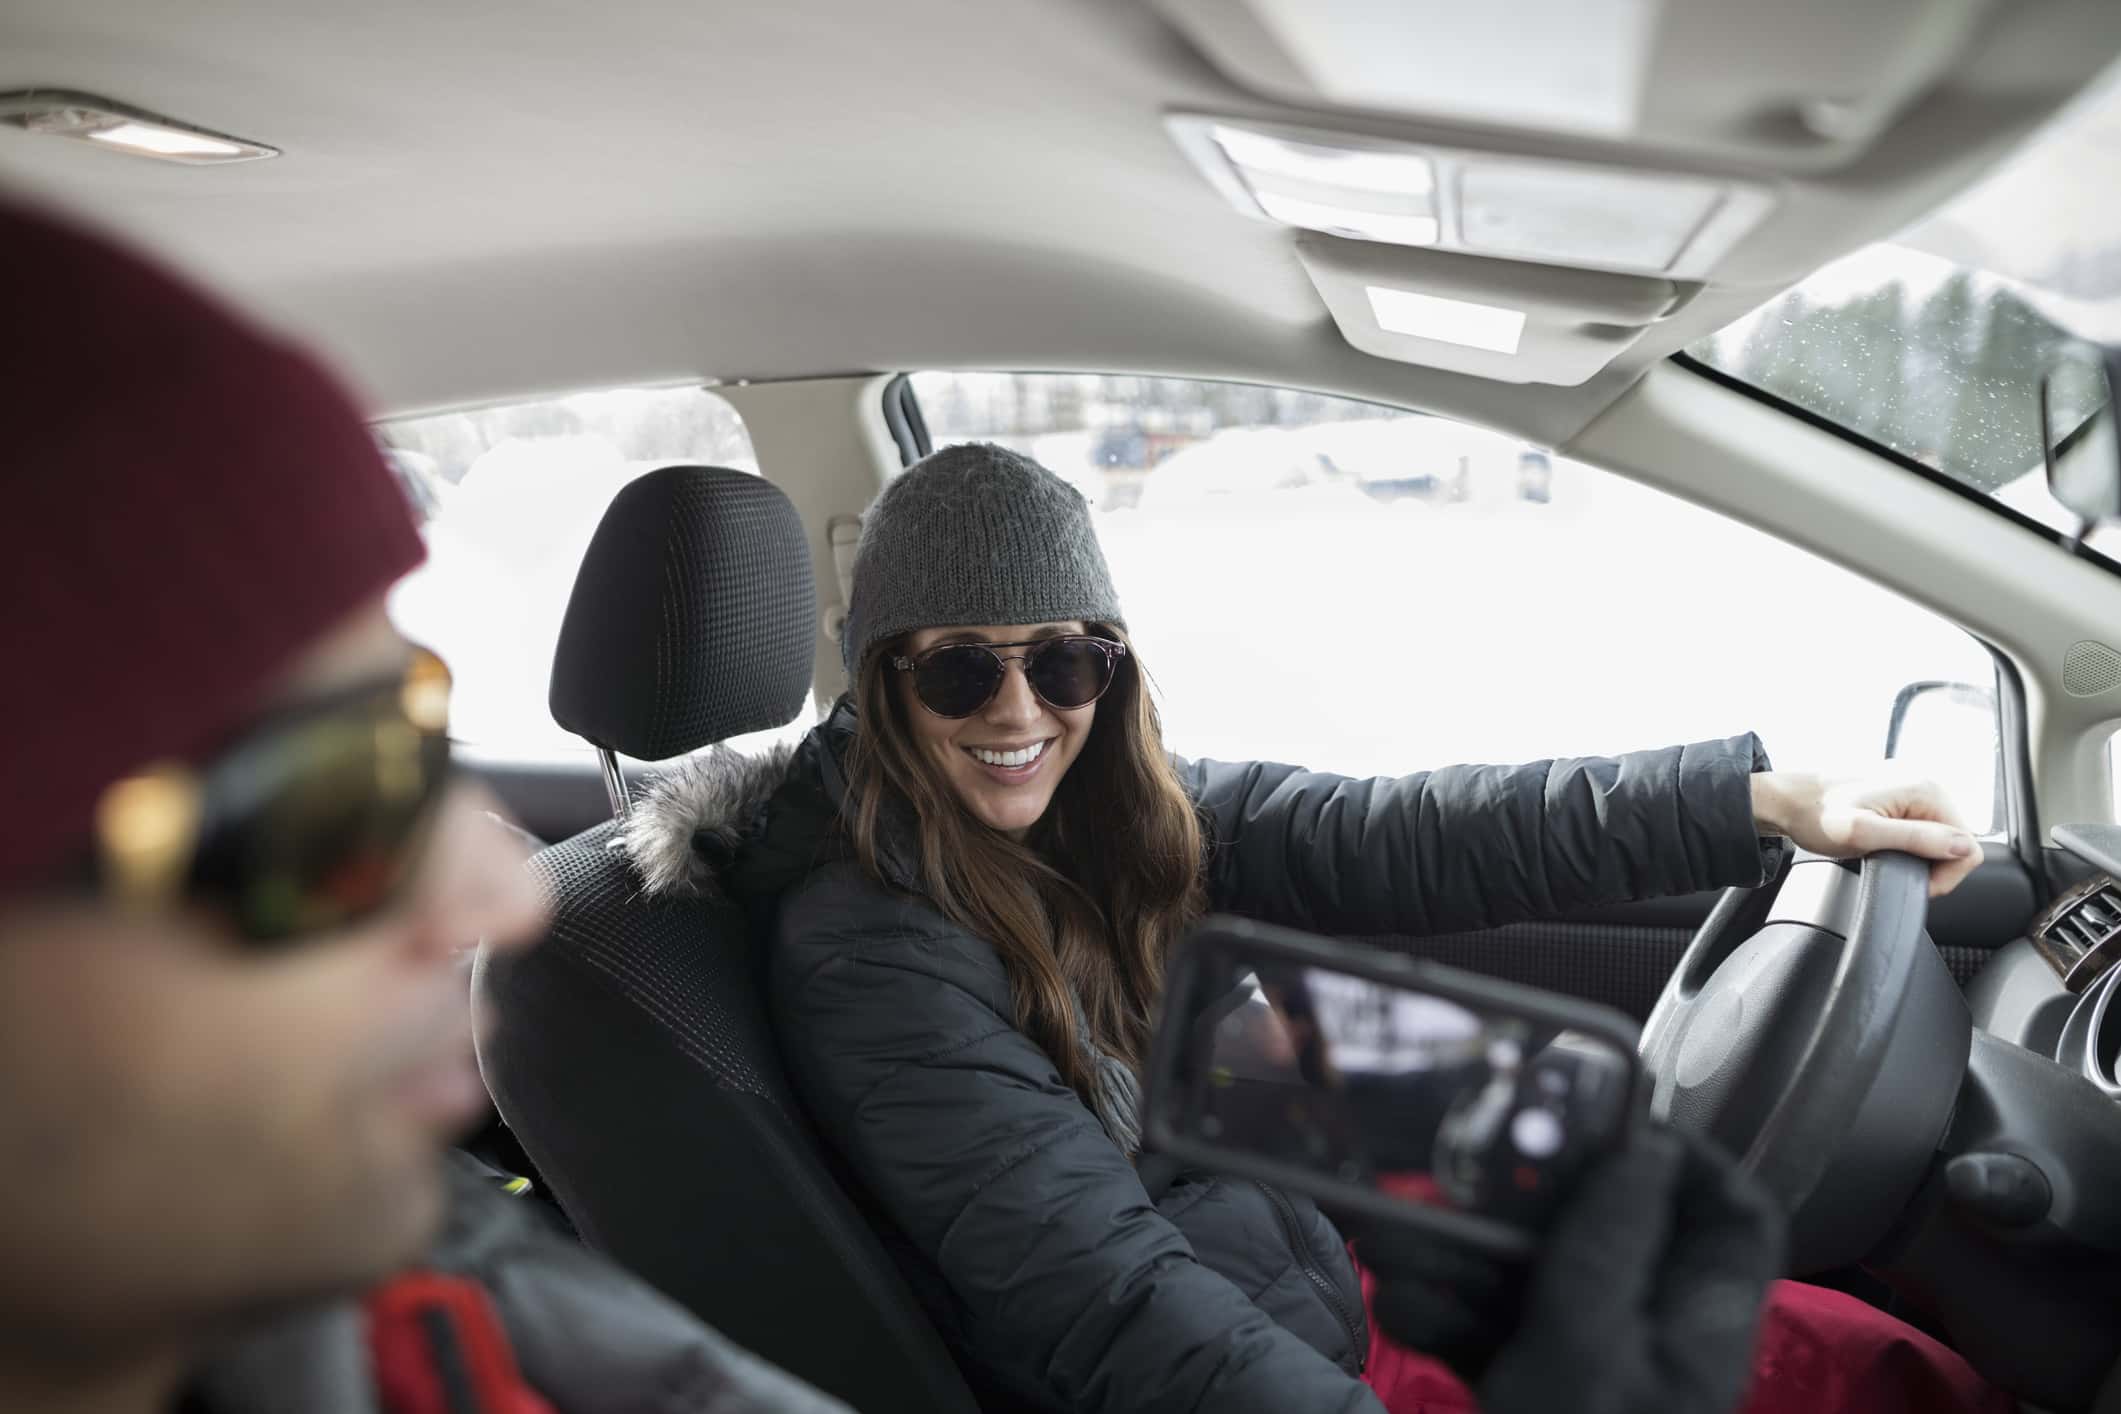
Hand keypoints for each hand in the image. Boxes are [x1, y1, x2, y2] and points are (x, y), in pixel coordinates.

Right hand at [1357, 1128, 1783, 1413]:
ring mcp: (1588, 1367)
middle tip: (1462, 1174)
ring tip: (1395, 1243)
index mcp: (1697, 1327)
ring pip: (1530, 1274)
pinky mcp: (1529, 1390)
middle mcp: (1650, 1339)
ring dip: (1455, 1256)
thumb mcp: (1590, 1355)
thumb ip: (1609, 1248)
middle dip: (1521, 1202)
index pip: (1733, 1216)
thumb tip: (1642, 1151)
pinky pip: (1485, 1326)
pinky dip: (1439, 1310)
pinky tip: (1400, 1302)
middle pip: (1609, 1229)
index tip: (1613, 1118)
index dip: (1687, 1156)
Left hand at [1751, 768, 1980, 896]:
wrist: (1784, 801)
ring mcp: (1911, 787)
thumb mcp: (1864, 834)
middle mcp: (1925, 782)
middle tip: (1894, 871)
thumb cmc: (1815, 816)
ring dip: (1919, 855)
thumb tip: (1963, 847)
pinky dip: (1908, 843)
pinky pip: (1921, 826)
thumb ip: (1916, 839)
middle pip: (1956, 840)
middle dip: (1933, 865)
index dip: (1945, 874)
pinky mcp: (1898, 794)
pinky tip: (1884, 847)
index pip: (1968, 844)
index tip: (1914, 883)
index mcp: (1925, 789)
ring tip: (1886, 858)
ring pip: (1939, 835)